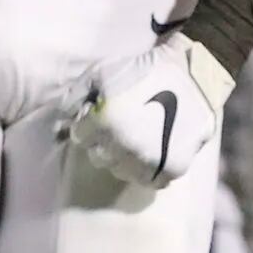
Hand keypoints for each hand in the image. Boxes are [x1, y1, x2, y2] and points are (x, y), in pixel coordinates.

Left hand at [67, 31, 230, 187]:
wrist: (189, 73)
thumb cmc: (141, 70)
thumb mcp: (99, 72)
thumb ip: (75, 96)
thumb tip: (62, 116)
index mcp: (104, 122)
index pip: (80, 137)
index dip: (87, 124)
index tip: (98, 115)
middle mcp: (125, 145)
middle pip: (99, 157)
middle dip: (103, 142)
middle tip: (117, 126)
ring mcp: (150, 159)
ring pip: (122, 172)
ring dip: (123, 159)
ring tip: (134, 139)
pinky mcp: (173, 167)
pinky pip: (152, 181)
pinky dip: (148, 172)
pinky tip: (150, 154)